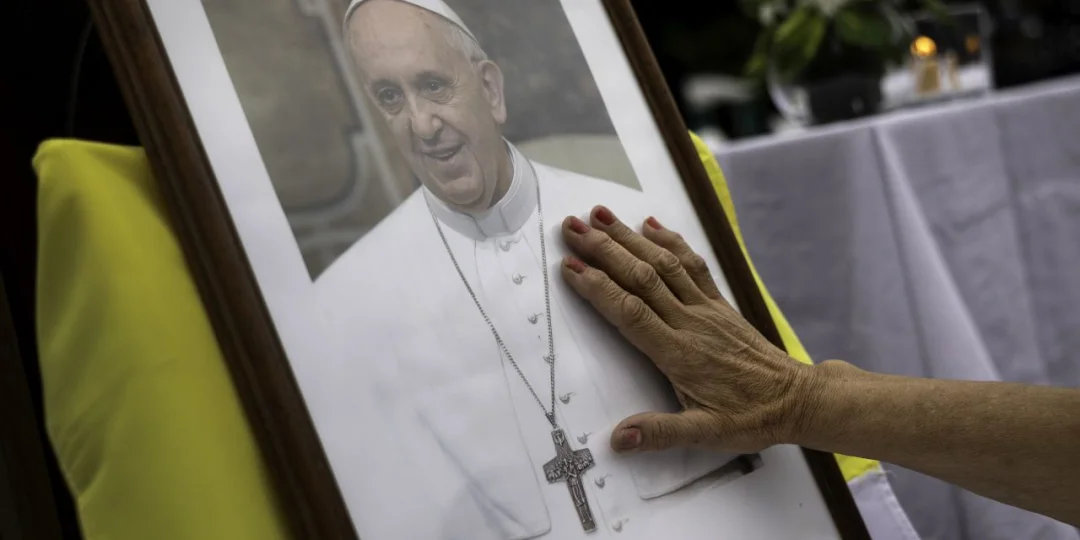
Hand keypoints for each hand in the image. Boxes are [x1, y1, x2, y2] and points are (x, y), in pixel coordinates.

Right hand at [560, 205, 817, 454]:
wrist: (796, 399)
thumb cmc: (751, 417)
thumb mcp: (707, 434)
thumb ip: (661, 433)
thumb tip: (620, 438)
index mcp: (679, 354)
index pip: (630, 312)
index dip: (598, 287)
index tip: (570, 267)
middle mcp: (690, 322)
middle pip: (641, 277)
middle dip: (604, 250)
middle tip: (572, 227)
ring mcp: (705, 308)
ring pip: (663, 263)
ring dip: (630, 237)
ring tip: (601, 215)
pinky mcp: (719, 303)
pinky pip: (692, 265)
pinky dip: (670, 240)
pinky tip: (651, 224)